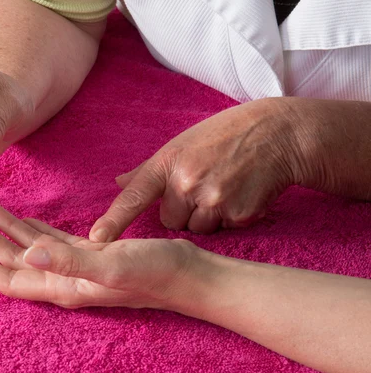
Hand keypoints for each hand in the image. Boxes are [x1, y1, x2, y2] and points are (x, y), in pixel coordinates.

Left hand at [0, 203, 206, 310]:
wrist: (186, 273)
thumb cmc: (154, 272)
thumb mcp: (111, 264)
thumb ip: (69, 260)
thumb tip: (28, 254)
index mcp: (64, 285)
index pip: (11, 280)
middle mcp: (65, 279)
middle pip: (15, 261)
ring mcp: (76, 267)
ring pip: (31, 249)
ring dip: (7, 232)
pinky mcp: (90, 253)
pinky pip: (52, 240)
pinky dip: (34, 228)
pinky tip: (25, 221)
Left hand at [90, 98, 301, 239]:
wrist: (277, 134)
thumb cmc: (224, 135)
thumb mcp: (181, 142)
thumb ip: (149, 168)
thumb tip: (119, 182)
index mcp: (168, 162)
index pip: (135, 196)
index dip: (114, 220)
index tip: (95, 239)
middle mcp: (187, 182)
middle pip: (169, 221)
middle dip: (181, 211)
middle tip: (201, 186)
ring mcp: (214, 199)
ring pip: (196, 230)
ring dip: (204, 218)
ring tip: (222, 188)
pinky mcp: (239, 214)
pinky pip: (223, 230)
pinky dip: (228, 219)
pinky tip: (239, 194)